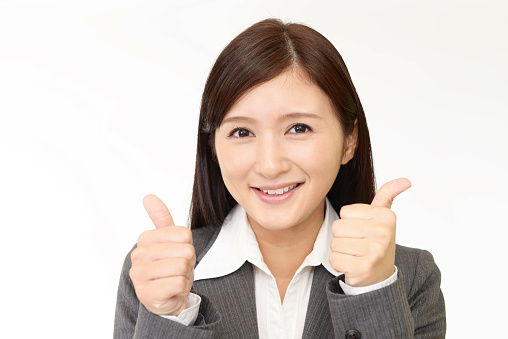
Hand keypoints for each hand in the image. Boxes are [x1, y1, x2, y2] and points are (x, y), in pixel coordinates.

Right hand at [129, 194, 195, 315]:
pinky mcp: (146, 294)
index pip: (184, 234)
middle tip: (178, 269)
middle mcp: (138, 255)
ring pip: (182, 267)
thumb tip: (148, 196)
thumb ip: (161, 218)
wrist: (166, 298)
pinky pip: (179, 283)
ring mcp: (139, 275)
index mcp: (144, 239)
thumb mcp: (169, 240)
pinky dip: (182, 288)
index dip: (188, 246)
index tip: (177, 254)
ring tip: (175, 278)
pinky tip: (172, 290)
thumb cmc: (169, 267)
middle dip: (188, 262)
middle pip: (185, 251)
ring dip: (185, 275)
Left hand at [329, 178, 410, 286]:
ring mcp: (374, 252)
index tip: (363, 231)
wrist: (380, 276)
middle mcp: (383, 233)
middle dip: (343, 237)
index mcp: (386, 217)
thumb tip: (405, 180)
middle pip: (337, 227)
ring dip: (340, 250)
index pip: (345, 211)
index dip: (349, 222)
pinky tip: (352, 265)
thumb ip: (387, 196)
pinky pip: (334, 259)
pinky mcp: (363, 268)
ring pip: (334, 243)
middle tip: (358, 245)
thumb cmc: (375, 242)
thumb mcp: (382, 218)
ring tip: (356, 254)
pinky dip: (339, 263)